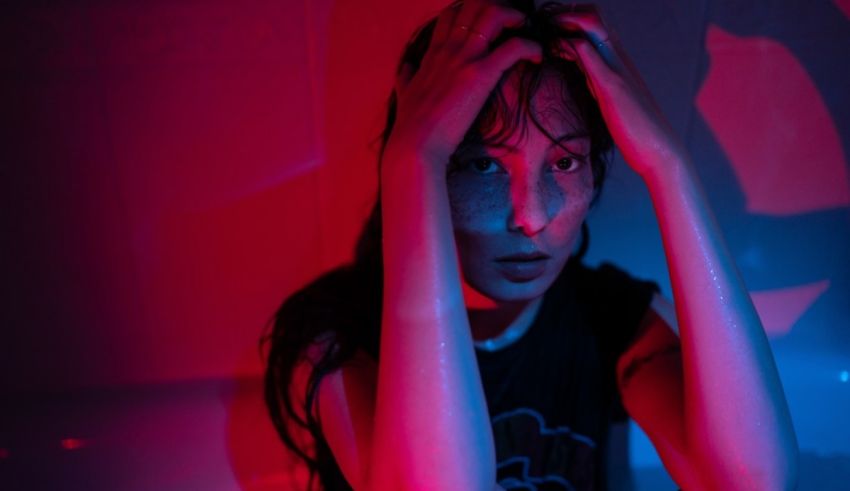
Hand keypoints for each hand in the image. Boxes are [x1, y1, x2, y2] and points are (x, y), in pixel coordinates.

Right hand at [383, 0, 540, 168]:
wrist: (415, 144)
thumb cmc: (411, 124)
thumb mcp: (404, 92)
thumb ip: (407, 76)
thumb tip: (407, 66)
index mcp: (434, 52)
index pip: (452, 13)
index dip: (472, 11)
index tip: (488, 24)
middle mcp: (449, 49)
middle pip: (475, 6)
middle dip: (498, 7)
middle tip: (513, 23)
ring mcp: (465, 59)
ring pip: (494, 15)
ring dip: (515, 17)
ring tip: (525, 30)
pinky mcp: (480, 75)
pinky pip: (514, 47)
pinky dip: (530, 46)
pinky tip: (536, 57)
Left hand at [551, 4, 686, 179]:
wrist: (658, 150)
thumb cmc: (633, 127)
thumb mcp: (606, 93)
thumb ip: (592, 75)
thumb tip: (574, 63)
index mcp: (616, 59)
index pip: (593, 21)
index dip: (569, 18)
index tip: (547, 28)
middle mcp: (618, 57)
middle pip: (593, 14)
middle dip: (564, 14)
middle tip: (541, 25)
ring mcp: (617, 68)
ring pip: (593, 26)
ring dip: (565, 22)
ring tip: (543, 29)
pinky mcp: (613, 86)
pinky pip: (591, 55)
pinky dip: (571, 46)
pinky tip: (556, 49)